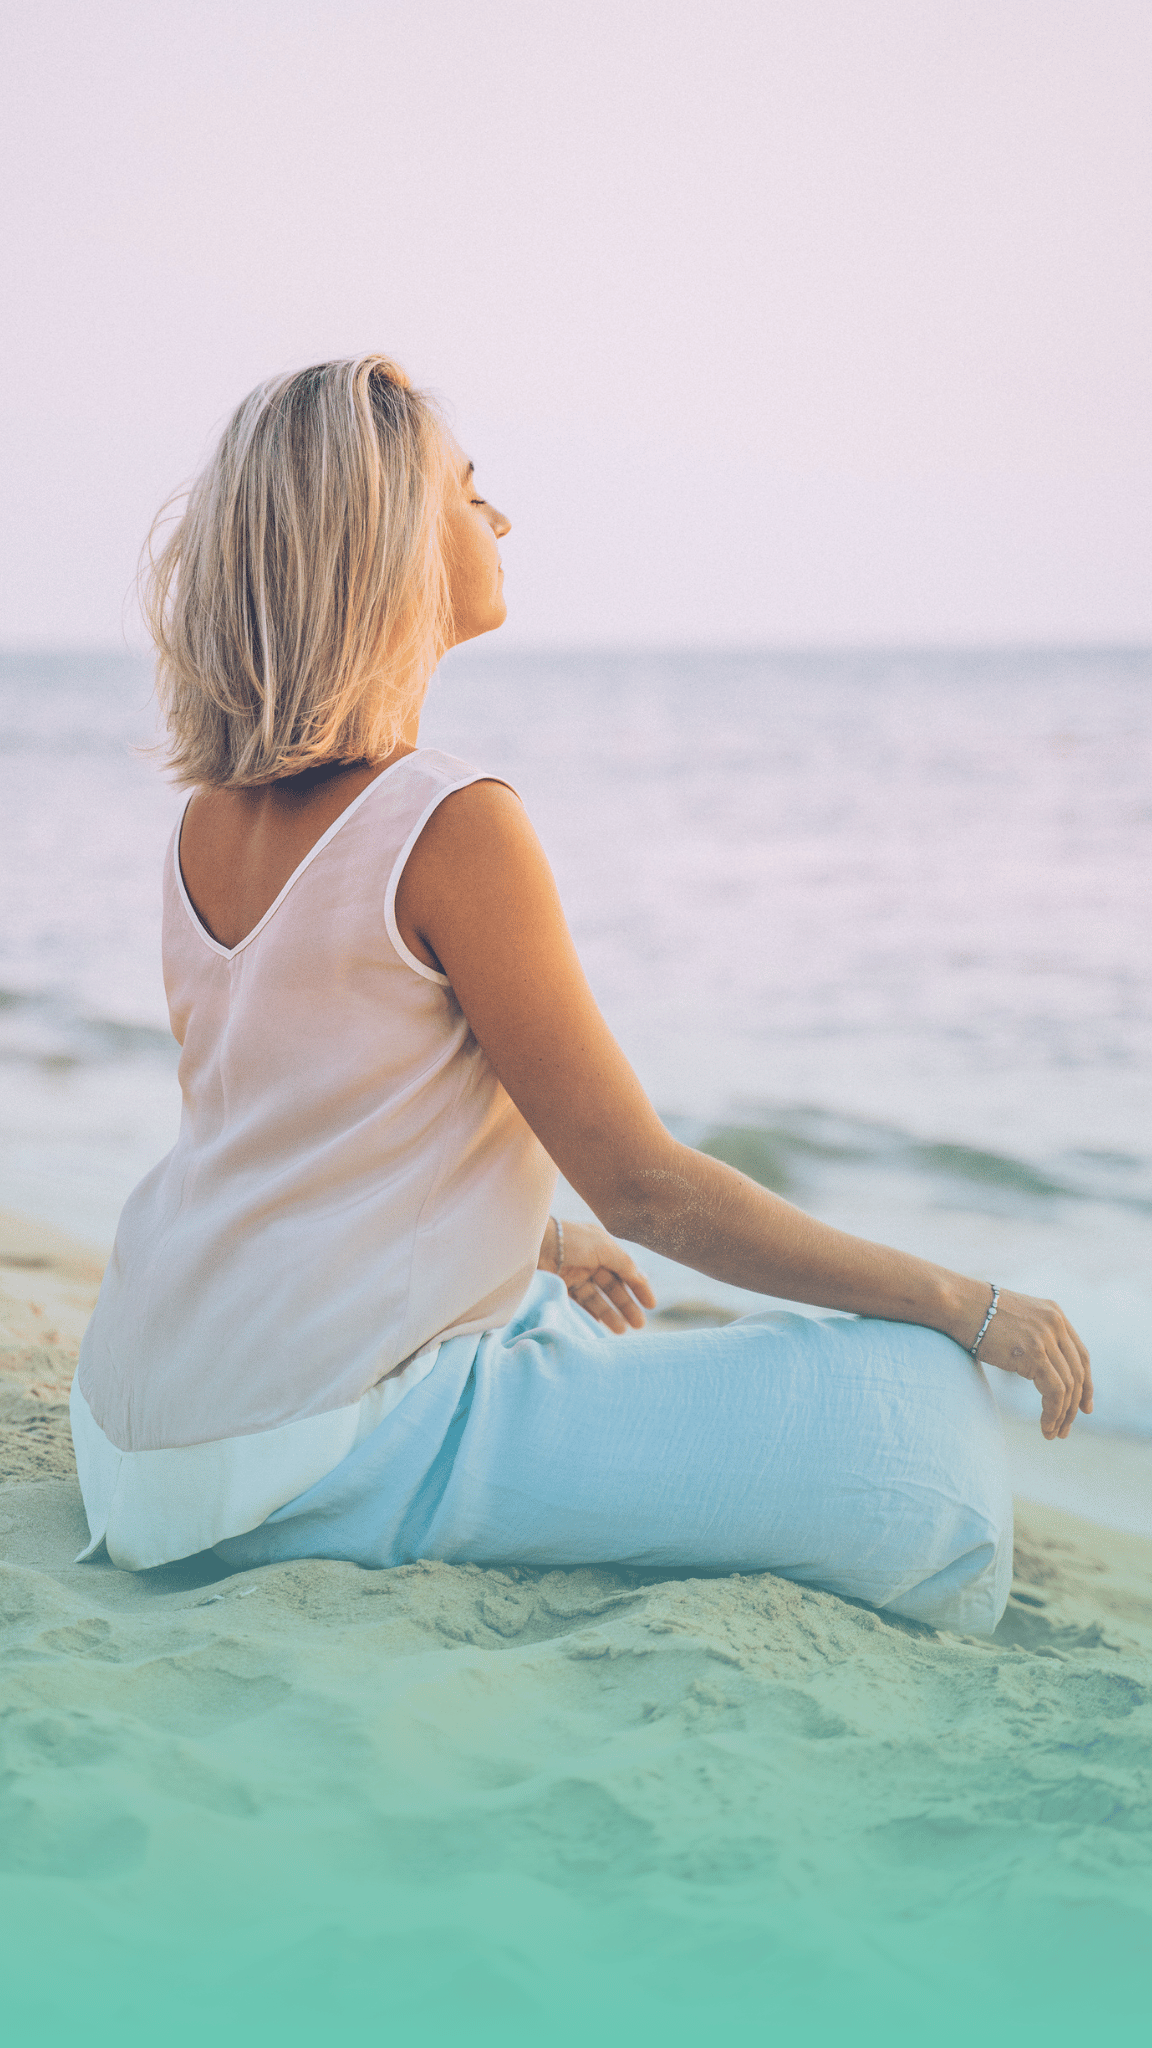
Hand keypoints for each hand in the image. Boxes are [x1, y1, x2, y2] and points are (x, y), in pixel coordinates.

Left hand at [539, 1219, 656, 1332]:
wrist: (533, 1243)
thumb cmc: (571, 1240)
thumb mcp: (604, 1248)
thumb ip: (625, 1264)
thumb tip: (642, 1278)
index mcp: (602, 1248)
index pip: (626, 1270)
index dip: (639, 1287)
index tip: (651, 1306)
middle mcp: (589, 1261)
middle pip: (612, 1287)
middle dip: (626, 1305)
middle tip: (639, 1325)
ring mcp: (573, 1275)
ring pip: (596, 1298)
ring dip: (610, 1314)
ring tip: (622, 1331)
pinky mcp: (558, 1287)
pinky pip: (577, 1304)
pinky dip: (589, 1314)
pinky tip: (598, 1325)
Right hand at [970, 1288, 1092, 1439]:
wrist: (958, 1303)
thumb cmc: (976, 1314)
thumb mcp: (1015, 1321)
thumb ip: (1033, 1338)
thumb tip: (1038, 1367)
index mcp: (1055, 1314)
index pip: (1081, 1355)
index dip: (1086, 1385)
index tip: (1085, 1408)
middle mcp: (1056, 1323)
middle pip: (1078, 1373)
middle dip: (1074, 1406)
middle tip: (1065, 1429)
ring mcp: (1047, 1337)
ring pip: (1068, 1386)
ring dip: (1062, 1415)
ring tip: (1052, 1433)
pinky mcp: (1035, 1352)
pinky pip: (1054, 1391)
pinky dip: (1053, 1413)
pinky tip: (1045, 1426)